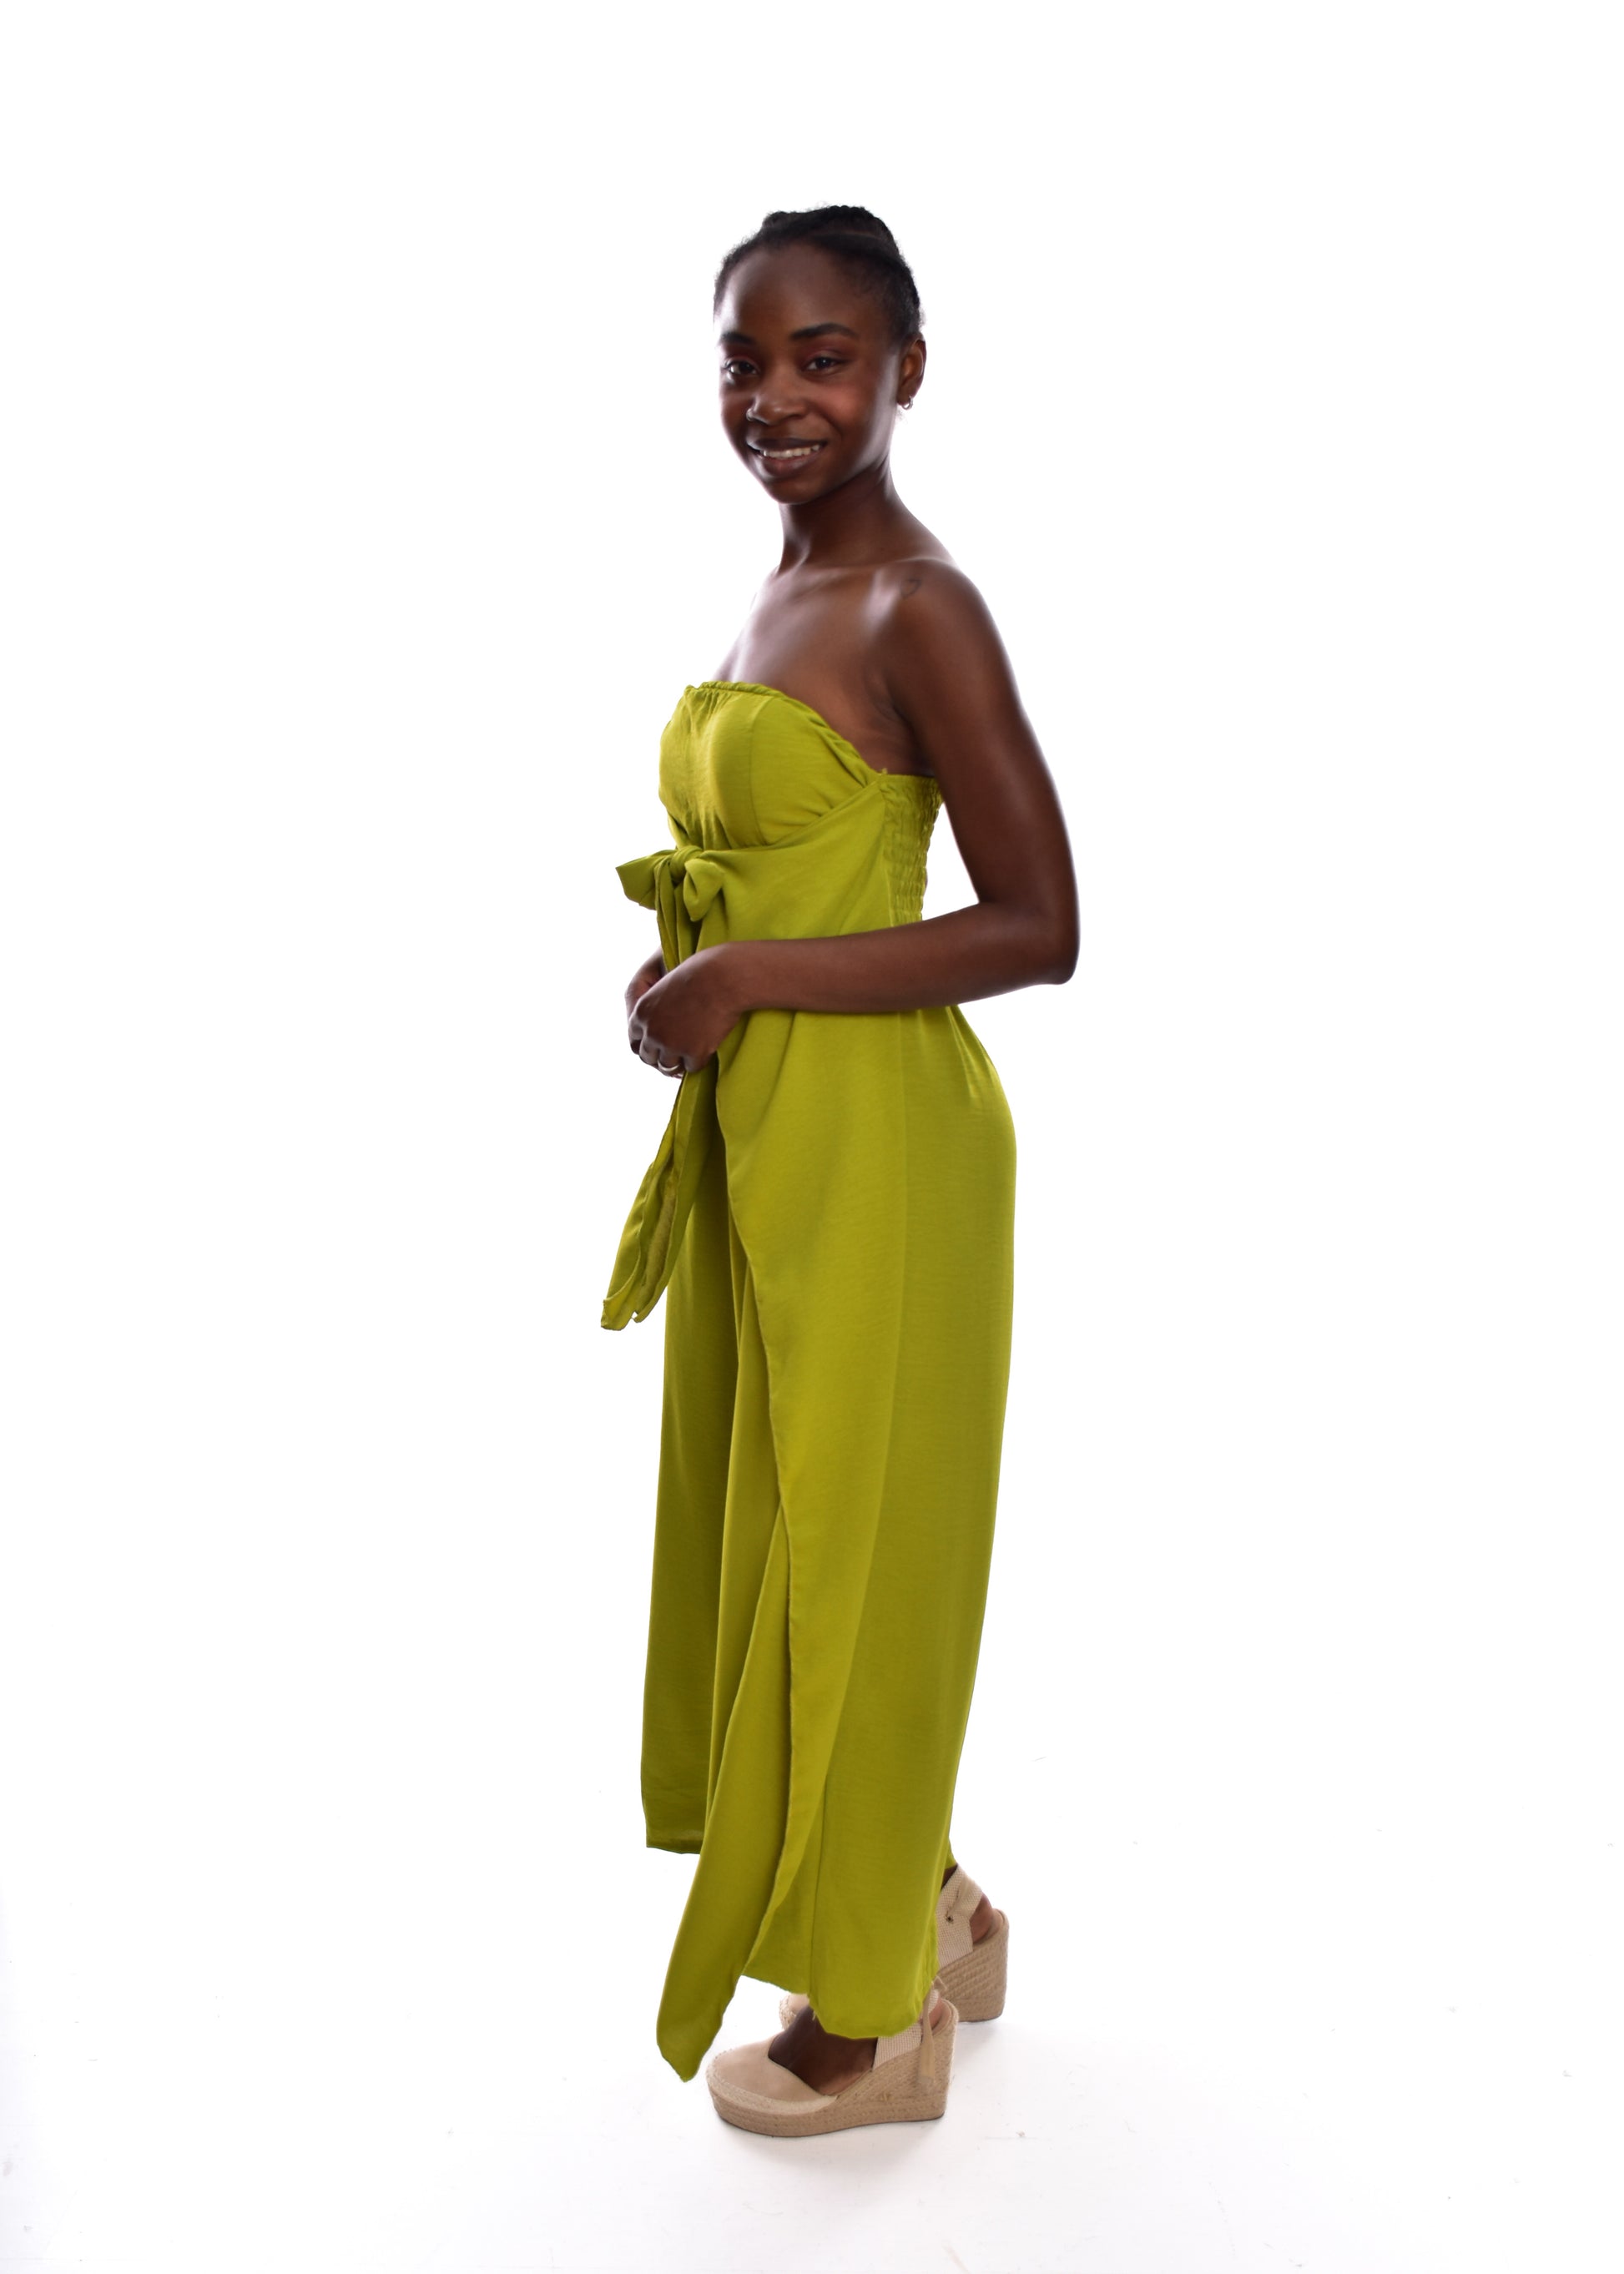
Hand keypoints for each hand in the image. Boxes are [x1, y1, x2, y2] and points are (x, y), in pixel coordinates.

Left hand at [628, 944, 745, 1076]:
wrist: (723, 977)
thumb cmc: (700, 972)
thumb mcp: (666, 985)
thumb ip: (656, 1006)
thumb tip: (658, 1027)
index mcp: (641, 1012)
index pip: (634, 1040)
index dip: (647, 1044)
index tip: (657, 1046)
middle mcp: (652, 1031)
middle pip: (647, 1057)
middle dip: (659, 1055)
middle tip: (675, 1052)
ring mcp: (672, 1045)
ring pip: (668, 1066)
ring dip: (678, 1060)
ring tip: (691, 1051)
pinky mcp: (694, 1053)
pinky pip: (692, 1067)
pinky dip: (699, 1060)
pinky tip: (706, 1048)